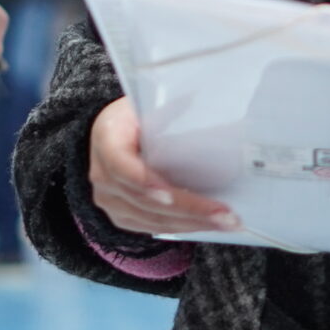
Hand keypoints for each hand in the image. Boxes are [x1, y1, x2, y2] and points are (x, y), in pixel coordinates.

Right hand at [88, 97, 239, 236]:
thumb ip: (170, 110)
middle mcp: (102, 175)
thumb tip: (206, 103)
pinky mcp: (123, 216)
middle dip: (188, 209)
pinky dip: (184, 227)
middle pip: (144, 200)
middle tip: (225, 215)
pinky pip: (154, 227)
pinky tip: (210, 225)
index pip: (121, 166)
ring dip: (192, 223)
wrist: (116, 133)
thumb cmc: (138, 116)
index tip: (171, 195)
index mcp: (106, 140)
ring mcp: (110, 200)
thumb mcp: (149, 103)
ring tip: (227, 223)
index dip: (145, 182)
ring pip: (152, 219)